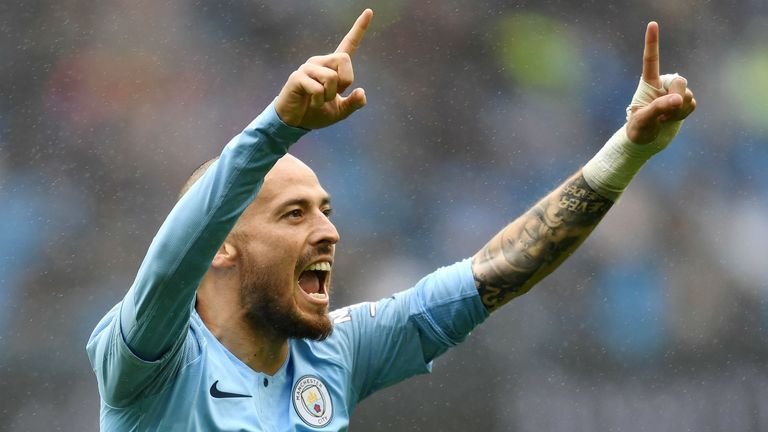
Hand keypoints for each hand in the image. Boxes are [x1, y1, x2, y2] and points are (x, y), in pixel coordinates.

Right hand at [275, 9, 372, 129]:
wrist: (295, 122)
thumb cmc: (316, 113)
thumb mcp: (341, 111)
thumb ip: (354, 103)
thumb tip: (361, 92)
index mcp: (333, 67)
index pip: (349, 44)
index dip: (359, 29)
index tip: (370, 11)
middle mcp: (320, 62)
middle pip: (345, 59)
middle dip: (345, 80)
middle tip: (334, 94)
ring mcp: (308, 68)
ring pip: (332, 77)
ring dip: (330, 95)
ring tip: (320, 100)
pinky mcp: (298, 77)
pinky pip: (318, 88)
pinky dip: (319, 101)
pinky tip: (312, 102)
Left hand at [626, 22, 696, 143]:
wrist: (644, 142)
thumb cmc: (637, 130)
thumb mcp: (643, 120)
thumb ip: (659, 107)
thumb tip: (678, 99)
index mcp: (648, 83)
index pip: (651, 60)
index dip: (652, 42)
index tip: (652, 24)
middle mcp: (662, 85)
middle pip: (680, 81)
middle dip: (677, 97)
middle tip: (663, 113)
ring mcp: (674, 94)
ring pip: (689, 94)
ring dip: (679, 110)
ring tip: (664, 119)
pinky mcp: (683, 103)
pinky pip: (692, 104)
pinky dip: (684, 114)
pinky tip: (672, 120)